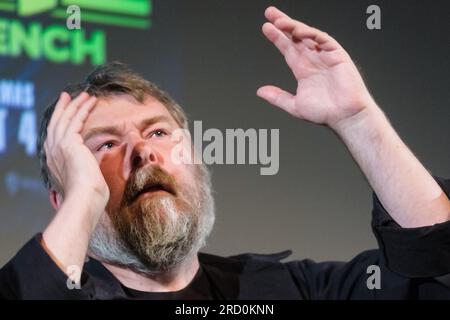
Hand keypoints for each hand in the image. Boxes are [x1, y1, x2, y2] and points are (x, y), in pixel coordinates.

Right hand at [44, 92, 108, 208]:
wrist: (84, 199)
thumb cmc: (89, 197)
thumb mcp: (83, 182)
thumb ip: (84, 174)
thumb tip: (92, 175)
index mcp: (54, 163)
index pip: (55, 137)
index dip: (61, 123)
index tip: (67, 113)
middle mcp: (52, 153)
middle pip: (56, 124)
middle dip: (63, 109)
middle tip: (68, 96)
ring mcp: (58, 147)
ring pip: (66, 119)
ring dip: (76, 105)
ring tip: (85, 95)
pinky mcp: (68, 143)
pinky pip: (75, 120)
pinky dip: (82, 108)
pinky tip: (90, 101)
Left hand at [257, 6, 375, 129]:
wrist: (345, 117)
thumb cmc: (325, 113)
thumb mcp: (294, 105)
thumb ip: (277, 97)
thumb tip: (260, 91)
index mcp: (303, 69)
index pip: (287, 48)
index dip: (277, 38)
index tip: (265, 27)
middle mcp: (313, 60)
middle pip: (296, 37)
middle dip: (283, 24)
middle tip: (269, 13)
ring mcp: (325, 56)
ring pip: (308, 35)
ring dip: (294, 26)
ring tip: (279, 21)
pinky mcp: (337, 54)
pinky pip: (323, 39)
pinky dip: (311, 33)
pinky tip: (298, 30)